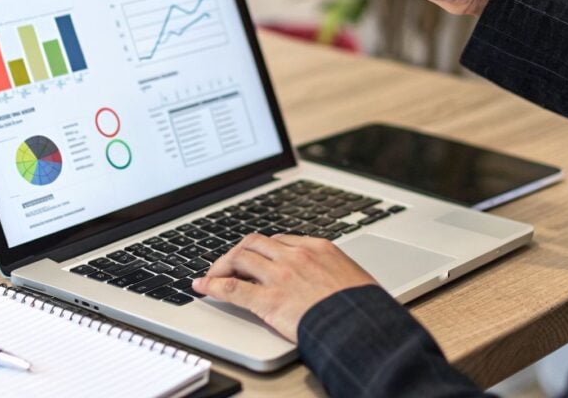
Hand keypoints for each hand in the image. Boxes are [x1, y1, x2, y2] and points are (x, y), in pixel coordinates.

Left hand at [192, 233, 376, 341]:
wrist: (365, 326)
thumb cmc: (365, 308)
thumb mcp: (354, 278)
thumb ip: (334, 272)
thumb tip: (328, 280)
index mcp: (319, 247)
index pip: (279, 240)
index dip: (261, 250)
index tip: (254, 259)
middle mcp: (296, 255)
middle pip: (254, 242)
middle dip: (237, 252)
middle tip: (228, 265)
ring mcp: (281, 276)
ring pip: (239, 257)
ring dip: (222, 265)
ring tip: (212, 276)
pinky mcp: (269, 300)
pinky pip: (232, 288)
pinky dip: (212, 286)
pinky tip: (202, 288)